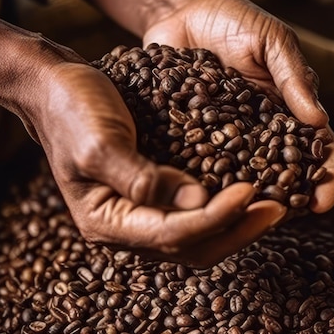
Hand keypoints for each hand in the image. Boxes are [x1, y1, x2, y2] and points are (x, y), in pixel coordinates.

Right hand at [30, 61, 286, 266]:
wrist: (56, 87)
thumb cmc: (72, 109)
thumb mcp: (100, 143)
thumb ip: (142, 179)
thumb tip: (197, 203)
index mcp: (106, 221)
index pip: (171, 234)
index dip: (215, 218)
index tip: (251, 193)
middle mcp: (124, 226)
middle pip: (190, 246)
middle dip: (236, 229)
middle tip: (278, 209)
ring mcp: (137, 213)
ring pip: (196, 235)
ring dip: (235, 222)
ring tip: (273, 204)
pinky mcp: (150, 194)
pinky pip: (192, 212)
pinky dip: (222, 207)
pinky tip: (247, 191)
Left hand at [142, 0, 333, 213]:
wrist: (180, 10)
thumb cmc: (233, 19)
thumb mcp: (271, 39)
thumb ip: (293, 76)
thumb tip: (319, 120)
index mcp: (288, 107)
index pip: (318, 146)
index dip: (327, 175)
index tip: (324, 201)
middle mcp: (259, 128)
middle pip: (282, 171)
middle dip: (287, 198)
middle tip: (283, 220)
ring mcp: (225, 135)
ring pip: (241, 176)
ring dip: (246, 198)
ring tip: (243, 218)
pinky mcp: (190, 134)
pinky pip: (199, 162)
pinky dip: (204, 181)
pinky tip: (201, 199)